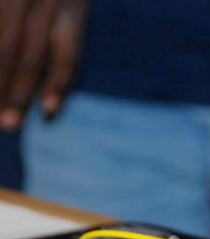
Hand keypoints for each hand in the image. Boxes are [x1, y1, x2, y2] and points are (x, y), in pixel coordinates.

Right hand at [0, 0, 88, 130]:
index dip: (57, 86)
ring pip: (5, 45)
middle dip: (18, 93)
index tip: (49, 114)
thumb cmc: (60, 2)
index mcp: (72, 13)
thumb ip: (64, 55)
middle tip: (9, 125)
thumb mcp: (71, 17)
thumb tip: (50, 113)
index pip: (65, 57)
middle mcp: (44, 3)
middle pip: (30, 57)